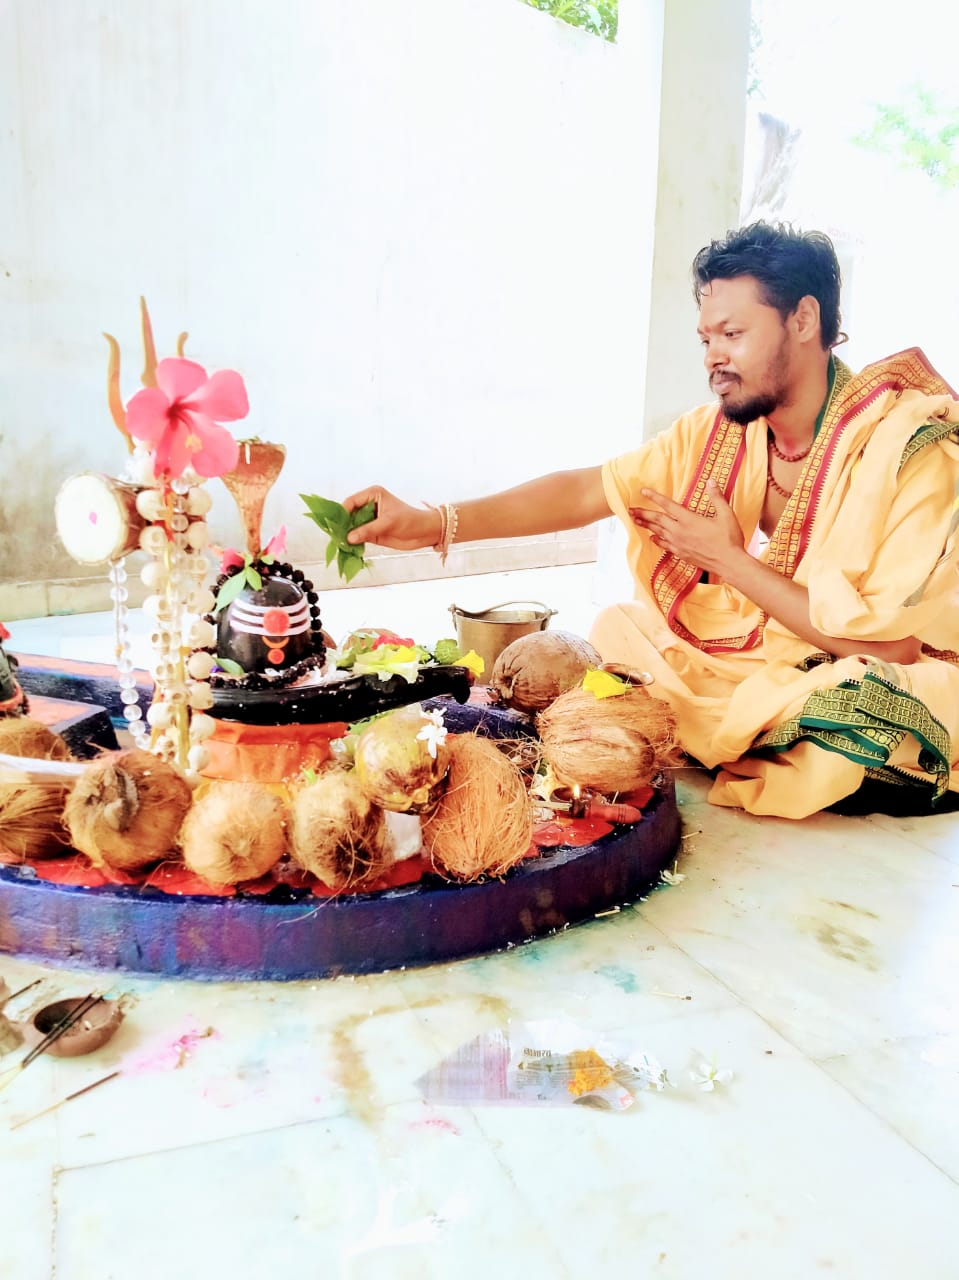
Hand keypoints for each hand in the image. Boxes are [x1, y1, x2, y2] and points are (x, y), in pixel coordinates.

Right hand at [342, 486, 440, 550]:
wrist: (424, 533)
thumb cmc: (410, 521)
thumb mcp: (388, 523)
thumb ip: (368, 530)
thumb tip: (349, 538)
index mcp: (372, 495)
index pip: (351, 501)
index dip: (342, 512)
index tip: (336, 524)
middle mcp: (368, 505)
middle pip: (348, 514)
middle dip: (343, 524)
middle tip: (336, 536)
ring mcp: (369, 519)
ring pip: (352, 526)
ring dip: (346, 534)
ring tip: (340, 543)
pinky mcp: (371, 532)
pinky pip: (358, 536)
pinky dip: (353, 541)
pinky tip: (348, 546)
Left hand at [629, 480, 745, 574]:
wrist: (729, 563)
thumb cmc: (729, 539)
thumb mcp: (726, 515)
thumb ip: (716, 497)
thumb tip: (710, 482)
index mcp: (689, 519)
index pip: (668, 505)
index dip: (654, 497)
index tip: (643, 491)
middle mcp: (680, 531)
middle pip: (657, 520)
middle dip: (643, 513)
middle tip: (630, 509)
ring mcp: (680, 544)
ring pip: (658, 532)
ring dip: (646, 526)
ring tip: (635, 520)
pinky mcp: (682, 554)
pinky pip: (665, 545)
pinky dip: (657, 540)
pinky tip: (652, 538)